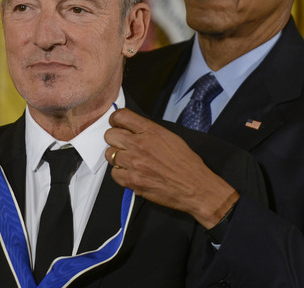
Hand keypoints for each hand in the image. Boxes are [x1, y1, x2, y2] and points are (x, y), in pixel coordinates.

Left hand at [104, 108, 238, 228]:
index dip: (116, 120)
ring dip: (117, 156)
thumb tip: (132, 127)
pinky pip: (114, 173)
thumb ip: (149, 130)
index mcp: (151, 131)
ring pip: (109, 154)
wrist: (194, 187)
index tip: (117, 124)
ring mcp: (134, 164)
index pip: (120, 116)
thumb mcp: (171, 137)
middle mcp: (140, 145)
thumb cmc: (186, 163)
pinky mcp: (132, 181)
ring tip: (129, 160)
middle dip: (115, 138)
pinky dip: (120, 173)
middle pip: (110, 135)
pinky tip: (131, 172)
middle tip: (123, 144)